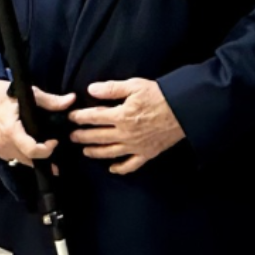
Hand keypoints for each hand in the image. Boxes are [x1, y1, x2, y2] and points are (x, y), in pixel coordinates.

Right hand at [0, 79, 73, 165]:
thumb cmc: (1, 93)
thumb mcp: (27, 93)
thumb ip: (50, 101)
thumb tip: (71, 100)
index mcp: (10, 131)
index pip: (32, 151)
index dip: (47, 150)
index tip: (55, 142)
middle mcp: (2, 143)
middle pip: (28, 159)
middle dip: (43, 156)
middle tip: (54, 149)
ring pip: (19, 160)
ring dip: (32, 156)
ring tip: (44, 149)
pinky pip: (10, 157)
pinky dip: (21, 154)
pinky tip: (28, 147)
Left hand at [69, 78, 184, 174]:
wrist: (184, 110)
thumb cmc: (161, 96)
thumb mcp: (135, 86)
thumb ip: (112, 89)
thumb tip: (92, 89)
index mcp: (120, 116)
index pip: (94, 117)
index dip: (79, 117)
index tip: (71, 117)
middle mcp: (125, 134)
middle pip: (98, 137)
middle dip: (82, 136)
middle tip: (72, 136)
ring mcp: (135, 146)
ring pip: (110, 152)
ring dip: (95, 152)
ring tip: (85, 151)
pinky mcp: (147, 153)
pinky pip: (131, 165)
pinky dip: (120, 169)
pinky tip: (112, 169)